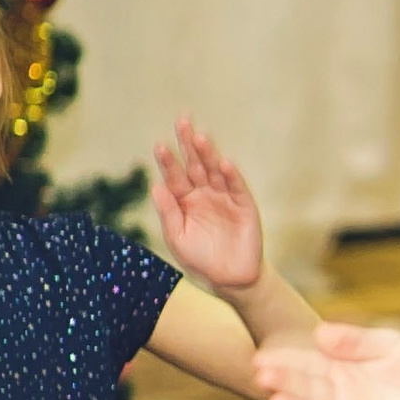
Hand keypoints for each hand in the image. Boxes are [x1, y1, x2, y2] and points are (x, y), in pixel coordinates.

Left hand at [150, 117, 263, 295]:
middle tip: (182, 121)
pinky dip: (230, 175)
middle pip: (195, 164)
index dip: (168, 160)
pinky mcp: (244, 206)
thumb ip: (168, 212)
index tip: (160, 145)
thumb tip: (155, 185)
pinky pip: (236, 187)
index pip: (174, 175)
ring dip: (208, 154)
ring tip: (200, 137)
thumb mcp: (177, 237)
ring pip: (214, 171)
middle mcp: (204, 193)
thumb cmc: (200, 259)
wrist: (230, 278)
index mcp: (184, 199)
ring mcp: (225, 197)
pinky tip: (223, 163)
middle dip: (188, 143)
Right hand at [253, 321, 399, 399]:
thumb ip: (358, 341)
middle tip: (260, 372)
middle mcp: (340, 398)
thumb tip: (320, 333)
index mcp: (340, 371)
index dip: (285, 360)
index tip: (263, 353)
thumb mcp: (390, 345)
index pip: (307, 364)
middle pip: (308, 389)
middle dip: (284, 382)